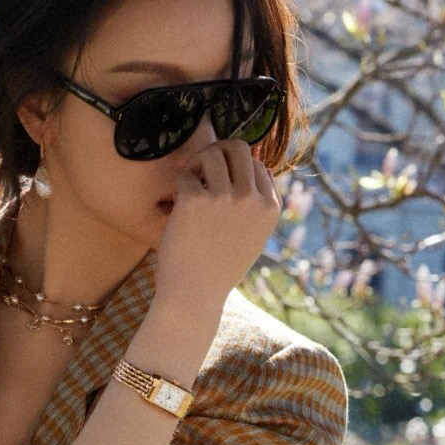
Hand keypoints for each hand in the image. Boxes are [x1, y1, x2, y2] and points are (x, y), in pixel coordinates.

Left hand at [153, 138, 281, 314]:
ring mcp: (224, 198)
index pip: (257, 165)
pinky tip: (175, 201)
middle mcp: (251, 199)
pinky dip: (178, 183)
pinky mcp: (195, 200)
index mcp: (270, 208)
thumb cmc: (218, 269)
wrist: (194, 296)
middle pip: (239, 148)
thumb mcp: (252, 237)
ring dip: (197, 163)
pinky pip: (185, 173)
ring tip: (188, 184)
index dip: (236, 168)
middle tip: (201, 169)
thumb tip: (253, 165)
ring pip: (212, 153)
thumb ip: (255, 205)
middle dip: (218, 152)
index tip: (219, 183)